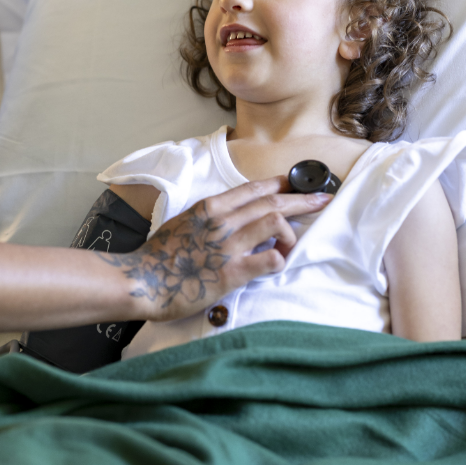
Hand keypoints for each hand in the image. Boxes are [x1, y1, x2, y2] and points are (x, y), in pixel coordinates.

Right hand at [100, 177, 331, 322]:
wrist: (142, 280)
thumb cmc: (160, 256)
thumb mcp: (183, 224)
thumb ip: (208, 219)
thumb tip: (229, 219)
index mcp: (210, 208)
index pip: (253, 189)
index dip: (279, 185)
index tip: (296, 184)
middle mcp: (222, 222)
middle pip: (272, 203)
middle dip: (303, 200)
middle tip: (324, 199)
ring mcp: (228, 246)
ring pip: (276, 224)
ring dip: (292, 233)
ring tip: (292, 243)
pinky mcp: (231, 273)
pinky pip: (270, 260)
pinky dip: (280, 259)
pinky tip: (276, 263)